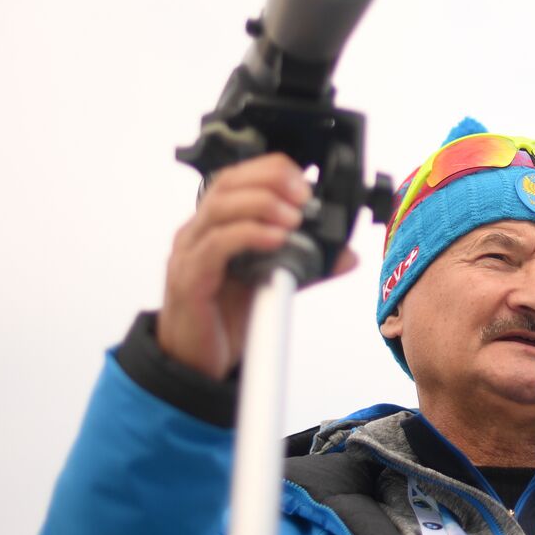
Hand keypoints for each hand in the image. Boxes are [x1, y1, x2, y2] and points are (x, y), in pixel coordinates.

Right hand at [159, 154, 358, 379]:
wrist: (195, 363)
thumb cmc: (224, 318)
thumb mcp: (270, 282)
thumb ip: (304, 265)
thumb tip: (346, 255)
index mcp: (214, 224)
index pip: (237, 177)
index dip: (271, 171)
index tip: (304, 182)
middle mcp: (196, 232)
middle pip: (227, 183)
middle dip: (269, 180)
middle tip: (304, 196)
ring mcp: (188, 253)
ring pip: (220, 208)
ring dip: (262, 204)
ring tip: (294, 218)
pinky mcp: (189, 280)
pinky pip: (216, 246)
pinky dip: (249, 235)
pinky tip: (276, 240)